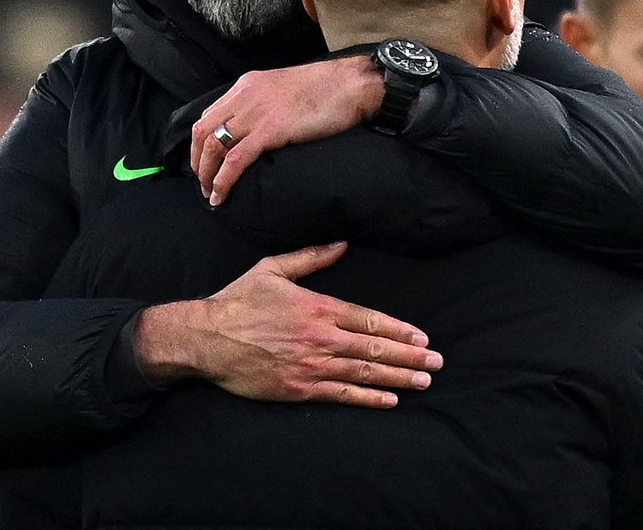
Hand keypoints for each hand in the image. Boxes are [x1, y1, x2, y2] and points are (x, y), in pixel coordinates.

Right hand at [133, 242, 441, 407]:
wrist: (206, 337)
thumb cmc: (238, 301)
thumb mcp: (272, 269)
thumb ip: (310, 257)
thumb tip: (341, 243)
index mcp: (317, 307)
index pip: (368, 321)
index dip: (398, 331)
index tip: (422, 337)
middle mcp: (319, 337)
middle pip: (374, 349)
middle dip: (409, 356)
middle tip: (436, 362)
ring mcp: (310, 365)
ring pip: (363, 373)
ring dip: (397, 377)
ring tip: (423, 380)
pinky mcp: (298, 388)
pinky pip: (341, 395)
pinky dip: (368, 398)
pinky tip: (390, 400)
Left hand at [191, 56, 383, 205]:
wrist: (352, 84)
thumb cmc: (328, 89)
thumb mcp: (285, 89)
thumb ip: (267, 104)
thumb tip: (260, 128)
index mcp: (248, 84)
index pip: (210, 113)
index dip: (202, 141)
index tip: (205, 161)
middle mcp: (245, 95)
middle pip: (203, 130)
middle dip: (198, 160)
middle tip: (203, 183)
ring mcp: (256, 112)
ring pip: (214, 145)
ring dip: (206, 174)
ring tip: (210, 193)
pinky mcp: (271, 130)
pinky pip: (236, 159)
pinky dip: (223, 180)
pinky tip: (220, 195)